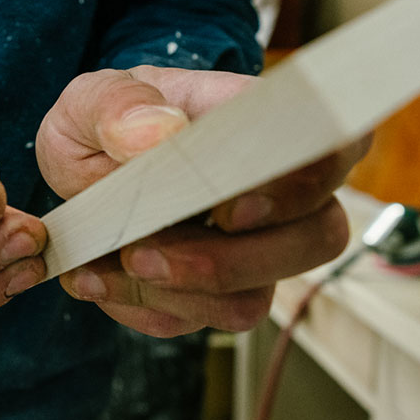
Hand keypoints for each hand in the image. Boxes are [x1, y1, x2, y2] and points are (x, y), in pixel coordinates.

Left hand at [35, 66, 367, 336]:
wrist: (84, 170)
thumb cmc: (109, 122)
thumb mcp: (91, 99)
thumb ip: (118, 105)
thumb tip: (159, 132)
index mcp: (264, 125)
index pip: (334, 146)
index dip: (302, 185)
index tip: (227, 209)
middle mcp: (281, 193)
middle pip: (316, 239)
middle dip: (230, 261)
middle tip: (141, 254)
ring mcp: (255, 250)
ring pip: (253, 299)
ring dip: (174, 293)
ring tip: (107, 265)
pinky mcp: (217, 294)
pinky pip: (195, 320)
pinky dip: (139, 306)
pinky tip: (94, 277)